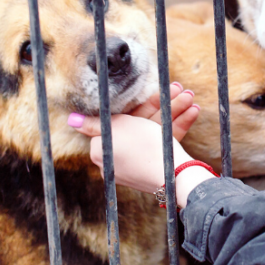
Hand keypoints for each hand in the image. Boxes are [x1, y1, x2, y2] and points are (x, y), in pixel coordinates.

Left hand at [68, 83, 206, 198]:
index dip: (138, 103)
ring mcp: (140, 163)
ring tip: (191, 97)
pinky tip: (193, 112)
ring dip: (174, 110)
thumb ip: (94, 123)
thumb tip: (71, 120)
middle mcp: (119, 158)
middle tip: (178, 88)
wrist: (174, 176)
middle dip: (162, 104)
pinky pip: (164, 141)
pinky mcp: (157, 166)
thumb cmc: (141, 147)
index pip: (118, 120)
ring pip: (156, 130)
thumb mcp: (117, 127)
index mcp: (103, 150)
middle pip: (139, 123)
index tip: (153, 92)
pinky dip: (177, 126)